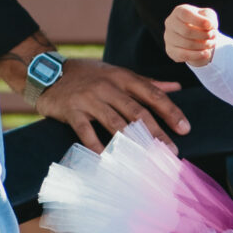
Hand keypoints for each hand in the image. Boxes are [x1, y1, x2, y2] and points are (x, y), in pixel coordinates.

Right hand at [34, 57, 186, 151]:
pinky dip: (96, 146)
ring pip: (115, 122)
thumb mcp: (117, 73)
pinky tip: (106, 159)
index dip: (170, 111)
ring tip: (145, 160)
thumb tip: (176, 87)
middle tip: (170, 151)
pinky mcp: (72, 110)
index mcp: (122, 77)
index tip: (185, 129)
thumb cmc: (88, 75)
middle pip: (137, 111)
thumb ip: (147, 83)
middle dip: (156, 132)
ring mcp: (89, 99)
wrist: (48, 72)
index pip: (152, 94)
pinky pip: (86, 131)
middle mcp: (108, 87)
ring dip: (132, 143)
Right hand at [163, 4, 220, 65]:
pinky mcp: (170, 50)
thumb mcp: (208, 15)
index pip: (185, 14)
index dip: (199, 20)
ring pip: (187, 44)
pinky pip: (184, 55)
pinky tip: (207, 54)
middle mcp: (170, 23)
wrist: (195, 35)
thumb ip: (209, 17)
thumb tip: (210, 26)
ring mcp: (168, 37)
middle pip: (186, 31)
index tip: (210, 25)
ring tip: (213, 44)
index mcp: (179, 11)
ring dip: (203, 45)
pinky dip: (197, 55)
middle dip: (204, 35)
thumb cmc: (201, 22)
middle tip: (214, 36)